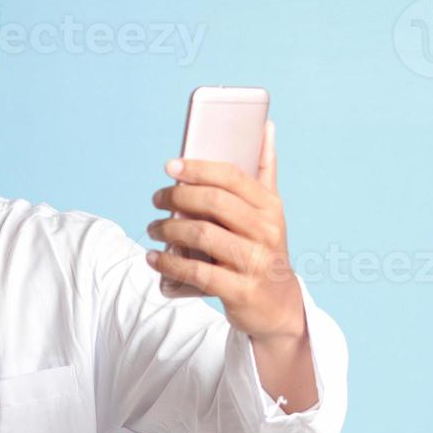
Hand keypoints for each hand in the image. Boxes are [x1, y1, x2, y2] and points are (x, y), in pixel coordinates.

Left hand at [146, 119, 304, 340]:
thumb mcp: (270, 212)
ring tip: (153, 228)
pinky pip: (198, 272)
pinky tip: (154, 258)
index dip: (198, 168)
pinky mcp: (240, 291)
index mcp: (270, 207)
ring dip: (169, 229)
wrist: (278, 306)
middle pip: (214, 203)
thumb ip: (265, 171)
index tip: (170, 166)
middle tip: (157, 199)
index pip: (232, 177)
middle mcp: (266, 232)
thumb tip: (266, 126)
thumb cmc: (264, 249)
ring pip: (203, 235)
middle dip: (178, 196)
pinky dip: (170, 263)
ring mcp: (255, 263)